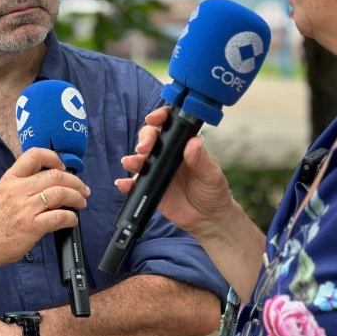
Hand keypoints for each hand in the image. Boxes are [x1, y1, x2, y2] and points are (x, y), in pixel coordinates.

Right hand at [0, 148, 90, 268]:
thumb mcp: (3, 193)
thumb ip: (24, 186)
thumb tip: (51, 183)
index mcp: (11, 179)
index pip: (34, 155)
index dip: (54, 157)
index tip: (63, 166)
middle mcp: (18, 190)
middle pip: (55, 175)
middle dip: (75, 182)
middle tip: (83, 189)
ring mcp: (25, 208)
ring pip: (60, 193)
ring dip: (76, 197)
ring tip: (81, 203)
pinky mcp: (31, 227)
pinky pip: (58, 217)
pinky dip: (71, 217)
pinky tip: (72, 220)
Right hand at [119, 107, 235, 238]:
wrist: (208, 219)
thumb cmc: (213, 191)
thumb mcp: (211, 174)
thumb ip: (201, 159)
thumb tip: (193, 142)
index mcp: (183, 144)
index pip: (169, 124)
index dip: (159, 117)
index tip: (154, 119)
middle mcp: (167, 153)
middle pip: (150, 138)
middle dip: (144, 139)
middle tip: (143, 148)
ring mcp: (156, 170)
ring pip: (140, 159)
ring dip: (132, 160)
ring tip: (130, 163)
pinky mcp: (149, 188)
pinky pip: (135, 184)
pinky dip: (127, 184)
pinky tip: (124, 185)